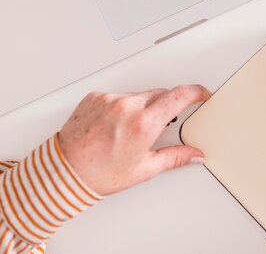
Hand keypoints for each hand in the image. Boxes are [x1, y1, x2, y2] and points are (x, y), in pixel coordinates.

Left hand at [58, 85, 209, 195]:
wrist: (63, 172)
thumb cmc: (98, 173)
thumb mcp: (143, 168)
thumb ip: (175, 157)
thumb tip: (194, 155)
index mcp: (143, 124)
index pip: (179, 96)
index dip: (196, 92)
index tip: (201, 93)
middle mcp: (127, 107)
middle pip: (160, 93)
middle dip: (167, 106)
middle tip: (161, 125)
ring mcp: (109, 100)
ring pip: (139, 95)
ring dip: (142, 107)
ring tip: (130, 130)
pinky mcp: (95, 97)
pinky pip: (118, 96)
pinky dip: (122, 106)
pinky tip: (115, 125)